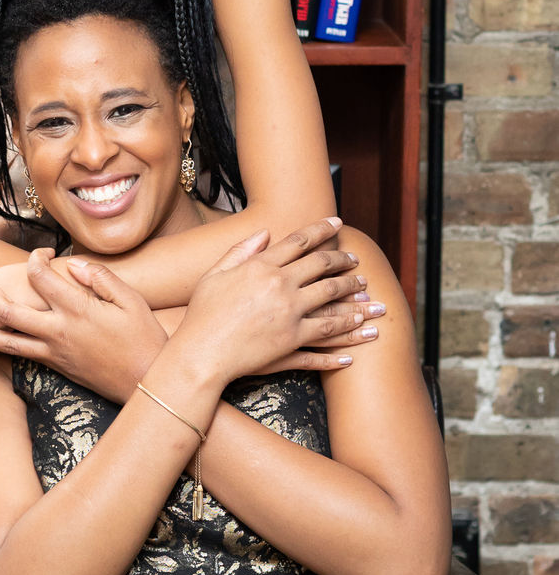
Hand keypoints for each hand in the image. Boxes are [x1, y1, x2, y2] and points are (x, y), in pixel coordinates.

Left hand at [0, 248, 167, 402]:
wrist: (146, 383)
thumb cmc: (143, 337)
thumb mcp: (130, 299)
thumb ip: (99, 277)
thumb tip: (70, 264)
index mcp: (77, 310)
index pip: (39, 277)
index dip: (35, 258)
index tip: (43, 252)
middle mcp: (58, 332)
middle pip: (8, 310)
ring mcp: (53, 352)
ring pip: (5, 340)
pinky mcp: (54, 365)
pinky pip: (18, 354)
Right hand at [175, 216, 370, 386]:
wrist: (201, 352)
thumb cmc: (203, 312)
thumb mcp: (215, 274)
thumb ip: (241, 250)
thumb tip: (264, 232)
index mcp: (262, 267)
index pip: (300, 241)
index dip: (321, 230)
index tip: (338, 223)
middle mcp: (281, 288)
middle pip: (323, 269)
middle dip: (344, 263)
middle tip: (357, 263)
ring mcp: (290, 317)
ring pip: (334, 305)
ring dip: (356, 302)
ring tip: (373, 302)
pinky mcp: (292, 344)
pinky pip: (325, 343)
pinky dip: (344, 345)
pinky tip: (359, 345)